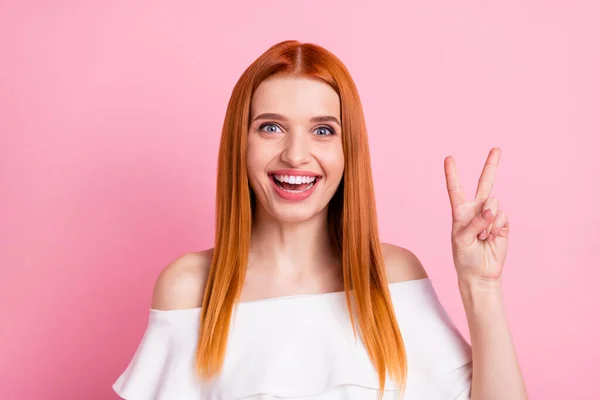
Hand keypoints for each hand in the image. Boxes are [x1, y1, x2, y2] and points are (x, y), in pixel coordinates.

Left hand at [444, 147, 508, 283]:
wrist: (480, 273)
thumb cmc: (464, 257)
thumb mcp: (461, 240)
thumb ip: (474, 223)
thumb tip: (491, 210)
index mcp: (460, 211)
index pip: (455, 189)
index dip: (452, 174)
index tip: (449, 157)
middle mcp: (476, 209)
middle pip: (485, 183)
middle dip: (491, 165)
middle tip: (497, 148)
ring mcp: (491, 215)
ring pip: (493, 204)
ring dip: (487, 223)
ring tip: (482, 237)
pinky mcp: (503, 224)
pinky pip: (502, 217)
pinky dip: (496, 228)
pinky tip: (491, 238)